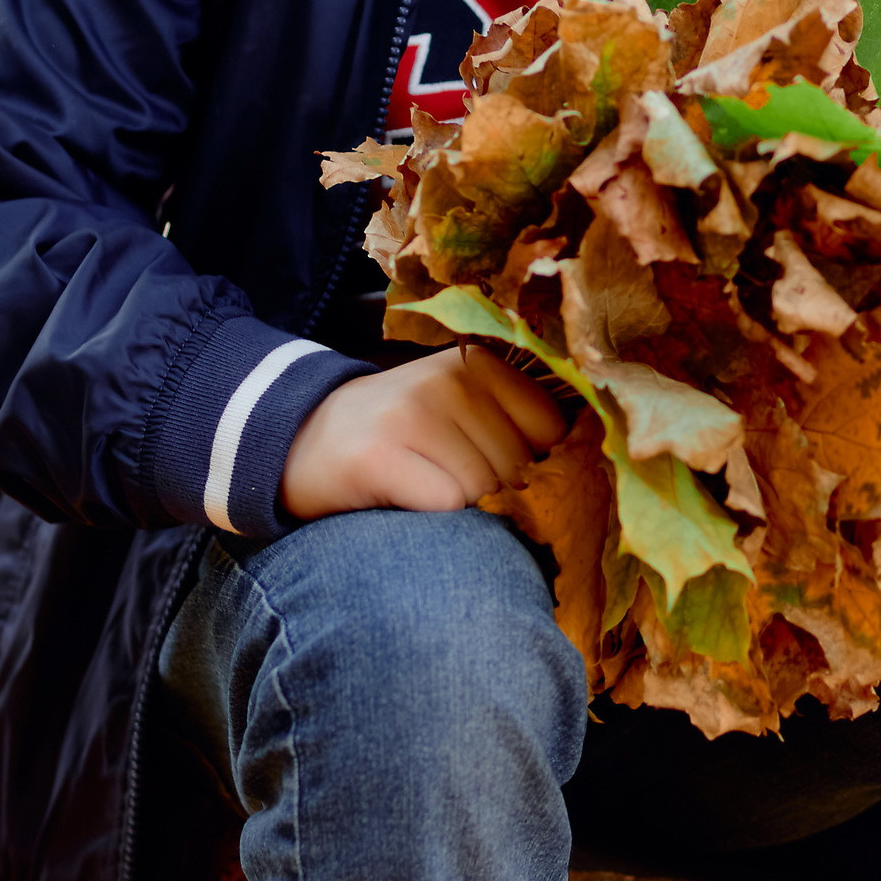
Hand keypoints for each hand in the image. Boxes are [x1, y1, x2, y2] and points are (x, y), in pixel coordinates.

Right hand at [282, 347, 567, 519]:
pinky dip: (430, 518)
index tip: (486, 462)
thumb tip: (582, 469)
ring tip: (419, 484)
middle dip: (491, 491)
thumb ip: (514, 424)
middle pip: (517, 468)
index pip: (551, 431)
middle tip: (440, 477)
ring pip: (482, 491)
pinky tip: (402, 499)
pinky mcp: (380, 455)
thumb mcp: (457, 407)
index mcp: (480, 362)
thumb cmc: (398, 434)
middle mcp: (449, 379)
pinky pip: (445, 505)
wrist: (298, 440)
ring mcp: (412, 413)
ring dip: (458, 507)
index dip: (529, 463)